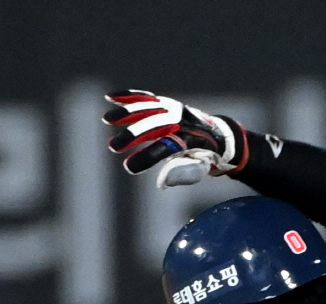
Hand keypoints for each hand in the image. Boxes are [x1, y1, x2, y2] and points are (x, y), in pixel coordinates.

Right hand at [103, 90, 244, 185]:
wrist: (218, 134)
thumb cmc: (206, 156)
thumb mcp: (200, 168)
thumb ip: (183, 174)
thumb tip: (161, 183)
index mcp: (191, 140)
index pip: (166, 148)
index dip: (147, 157)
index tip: (129, 167)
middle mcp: (182, 121)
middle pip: (154, 126)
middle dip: (132, 135)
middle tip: (112, 148)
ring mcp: (173, 109)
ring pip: (147, 108)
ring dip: (125, 113)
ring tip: (106, 120)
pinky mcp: (166, 103)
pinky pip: (146, 98)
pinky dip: (128, 97)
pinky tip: (110, 98)